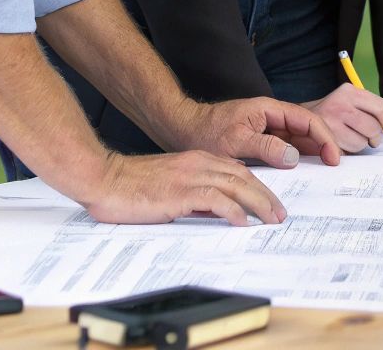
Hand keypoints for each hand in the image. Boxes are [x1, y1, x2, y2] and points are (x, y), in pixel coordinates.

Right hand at [78, 149, 286, 225]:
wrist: (103, 177)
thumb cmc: (130, 185)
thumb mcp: (170, 186)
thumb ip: (193, 194)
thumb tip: (216, 211)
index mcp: (196, 159)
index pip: (238, 171)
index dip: (258, 187)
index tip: (270, 203)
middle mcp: (197, 163)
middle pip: (244, 177)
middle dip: (266, 196)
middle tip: (279, 214)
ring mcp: (189, 176)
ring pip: (236, 186)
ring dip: (258, 203)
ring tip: (270, 219)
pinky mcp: (179, 191)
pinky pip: (215, 199)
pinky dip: (233, 210)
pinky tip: (241, 222)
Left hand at [179, 97, 341, 167]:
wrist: (183, 131)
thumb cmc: (205, 132)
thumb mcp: (235, 141)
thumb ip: (265, 147)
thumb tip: (294, 156)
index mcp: (269, 109)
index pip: (307, 119)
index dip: (324, 137)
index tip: (333, 157)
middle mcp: (272, 117)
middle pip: (307, 128)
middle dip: (324, 144)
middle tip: (334, 166)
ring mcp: (267, 129)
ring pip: (298, 139)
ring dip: (313, 152)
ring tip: (324, 170)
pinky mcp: (262, 141)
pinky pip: (285, 148)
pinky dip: (297, 158)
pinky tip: (303, 171)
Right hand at [304, 83, 382, 152]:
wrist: (299, 119)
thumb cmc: (329, 112)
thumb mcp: (346, 100)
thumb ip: (366, 107)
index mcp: (349, 91)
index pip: (381, 107)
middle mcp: (340, 103)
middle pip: (374, 127)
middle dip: (374, 137)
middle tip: (369, 138)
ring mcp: (332, 121)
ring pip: (363, 142)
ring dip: (360, 145)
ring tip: (350, 138)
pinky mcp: (326, 138)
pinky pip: (349, 151)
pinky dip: (348, 150)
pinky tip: (340, 143)